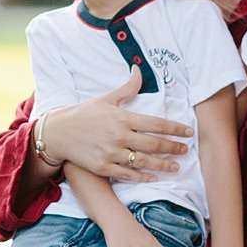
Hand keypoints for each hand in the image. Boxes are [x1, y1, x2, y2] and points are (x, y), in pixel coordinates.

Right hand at [40, 68, 192, 183]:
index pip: (156, 123)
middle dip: (173, 147)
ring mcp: (111, 153)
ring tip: (177, 166)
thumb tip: (138, 69)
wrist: (58, 132)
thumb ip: (127, 88)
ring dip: (163, 164)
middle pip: (154, 144)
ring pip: (144, 161)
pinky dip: (143, 176)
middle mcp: (119, 136)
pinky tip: (154, 176)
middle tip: (186, 149)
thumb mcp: (105, 98)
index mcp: (122, 117)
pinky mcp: (103, 167)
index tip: (188, 132)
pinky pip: (128, 174)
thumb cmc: (83, 114)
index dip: (175, 129)